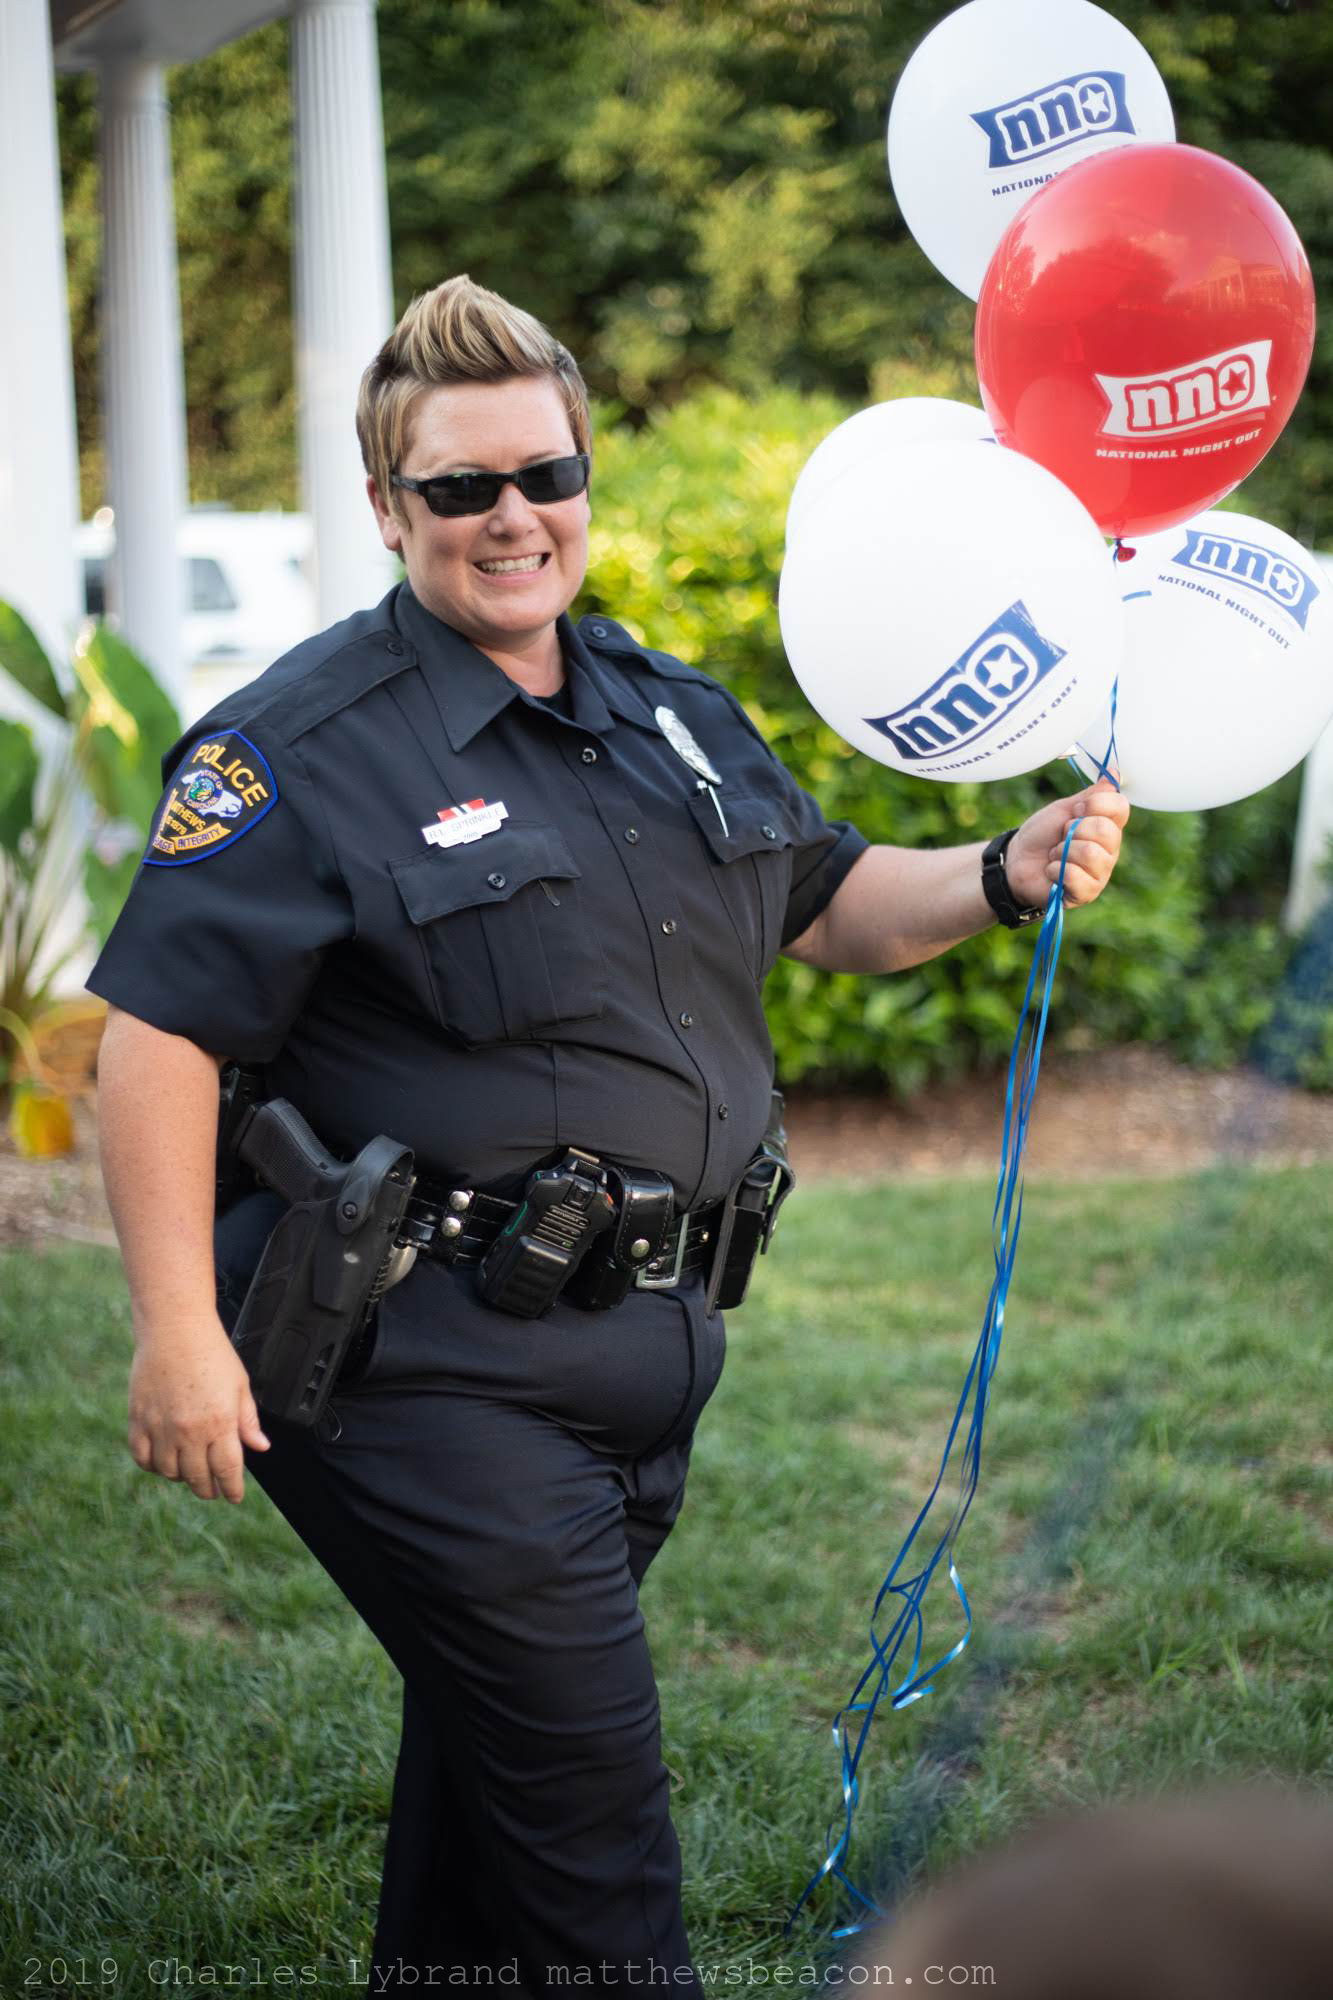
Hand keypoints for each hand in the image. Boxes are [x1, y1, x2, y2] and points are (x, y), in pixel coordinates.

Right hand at [128, 1318, 270, 1502]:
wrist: (175, 1328)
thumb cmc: (212, 1352)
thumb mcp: (240, 1384)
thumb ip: (248, 1420)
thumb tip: (260, 1447)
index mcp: (220, 1422)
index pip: (228, 1471)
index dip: (232, 1489)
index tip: (234, 1496)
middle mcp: (189, 1431)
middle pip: (198, 1477)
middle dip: (209, 1489)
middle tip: (213, 1489)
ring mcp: (161, 1427)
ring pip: (170, 1472)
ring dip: (182, 1478)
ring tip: (190, 1472)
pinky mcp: (138, 1420)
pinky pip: (142, 1457)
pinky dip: (153, 1466)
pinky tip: (163, 1461)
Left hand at [1003, 782, 1129, 912]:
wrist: (1017, 860)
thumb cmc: (1042, 834)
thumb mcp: (1064, 808)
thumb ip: (1092, 794)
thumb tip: (1115, 771)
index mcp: (1109, 826)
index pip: (1120, 807)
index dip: (1094, 804)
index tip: (1075, 811)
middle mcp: (1110, 850)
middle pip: (1104, 830)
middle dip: (1073, 830)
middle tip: (1062, 836)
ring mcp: (1100, 873)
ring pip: (1091, 853)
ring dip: (1063, 851)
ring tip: (1056, 854)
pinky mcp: (1087, 893)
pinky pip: (1076, 875)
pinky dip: (1056, 869)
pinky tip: (1053, 871)